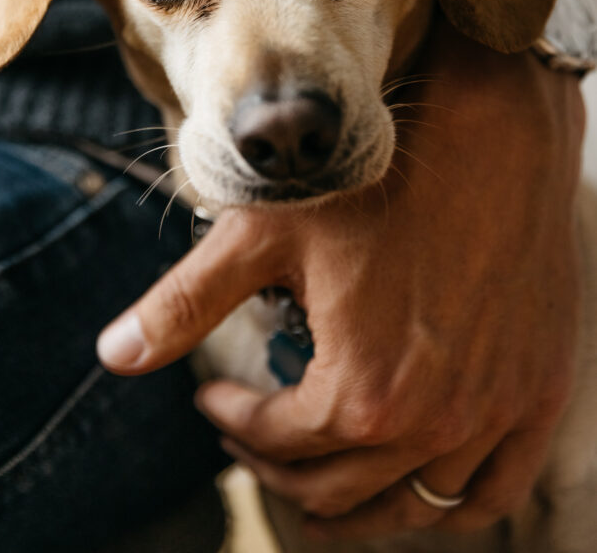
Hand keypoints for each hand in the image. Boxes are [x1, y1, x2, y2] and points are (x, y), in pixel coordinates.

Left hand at [97, 16, 583, 538]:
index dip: (233, 419)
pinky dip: (448, 501)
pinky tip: (415, 479)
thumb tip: (110, 353)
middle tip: (253, 431)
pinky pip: (492, 491)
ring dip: (356, 500)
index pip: (277, 441)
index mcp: (360, 394)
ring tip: (318, 472)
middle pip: (338, 489)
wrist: (491, 142)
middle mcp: (432, 424)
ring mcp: (494, 416)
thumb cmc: (377, 182)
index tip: (213, 397)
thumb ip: (187, 301)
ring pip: (412, 505)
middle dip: (278, 465)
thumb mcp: (268, 235)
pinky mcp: (536, 396)